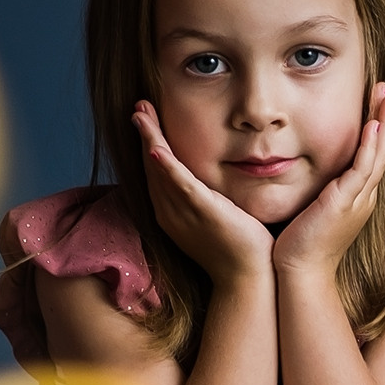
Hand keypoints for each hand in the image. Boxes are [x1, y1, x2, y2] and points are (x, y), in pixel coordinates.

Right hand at [133, 102, 273, 285]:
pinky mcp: (203, 214)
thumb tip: (209, 180)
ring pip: (160, 171)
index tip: (145, 118)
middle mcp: (169, 214)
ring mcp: (183, 215)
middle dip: (145, 135)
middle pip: (151, 167)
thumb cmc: (236, 249)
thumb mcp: (215, 217)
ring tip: (142, 113)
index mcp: (171, 213)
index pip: (156, 172)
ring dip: (150, 140)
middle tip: (139, 106)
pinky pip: (181, 186)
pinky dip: (167, 167)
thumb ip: (206, 197)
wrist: (246, 279)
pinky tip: (157, 149)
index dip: (149, 144)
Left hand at [272, 85, 384, 278]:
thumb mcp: (313, 211)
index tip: (377, 103)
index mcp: (357, 197)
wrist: (300, 273)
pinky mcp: (345, 203)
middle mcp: (363, 196)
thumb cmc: (300, 247)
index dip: (377, 128)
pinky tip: (374, 125)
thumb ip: (318, 192)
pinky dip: (371, 146)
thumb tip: (310, 177)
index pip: (371, 155)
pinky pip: (363, 169)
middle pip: (381, 150)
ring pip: (378, 155)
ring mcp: (358, 200)